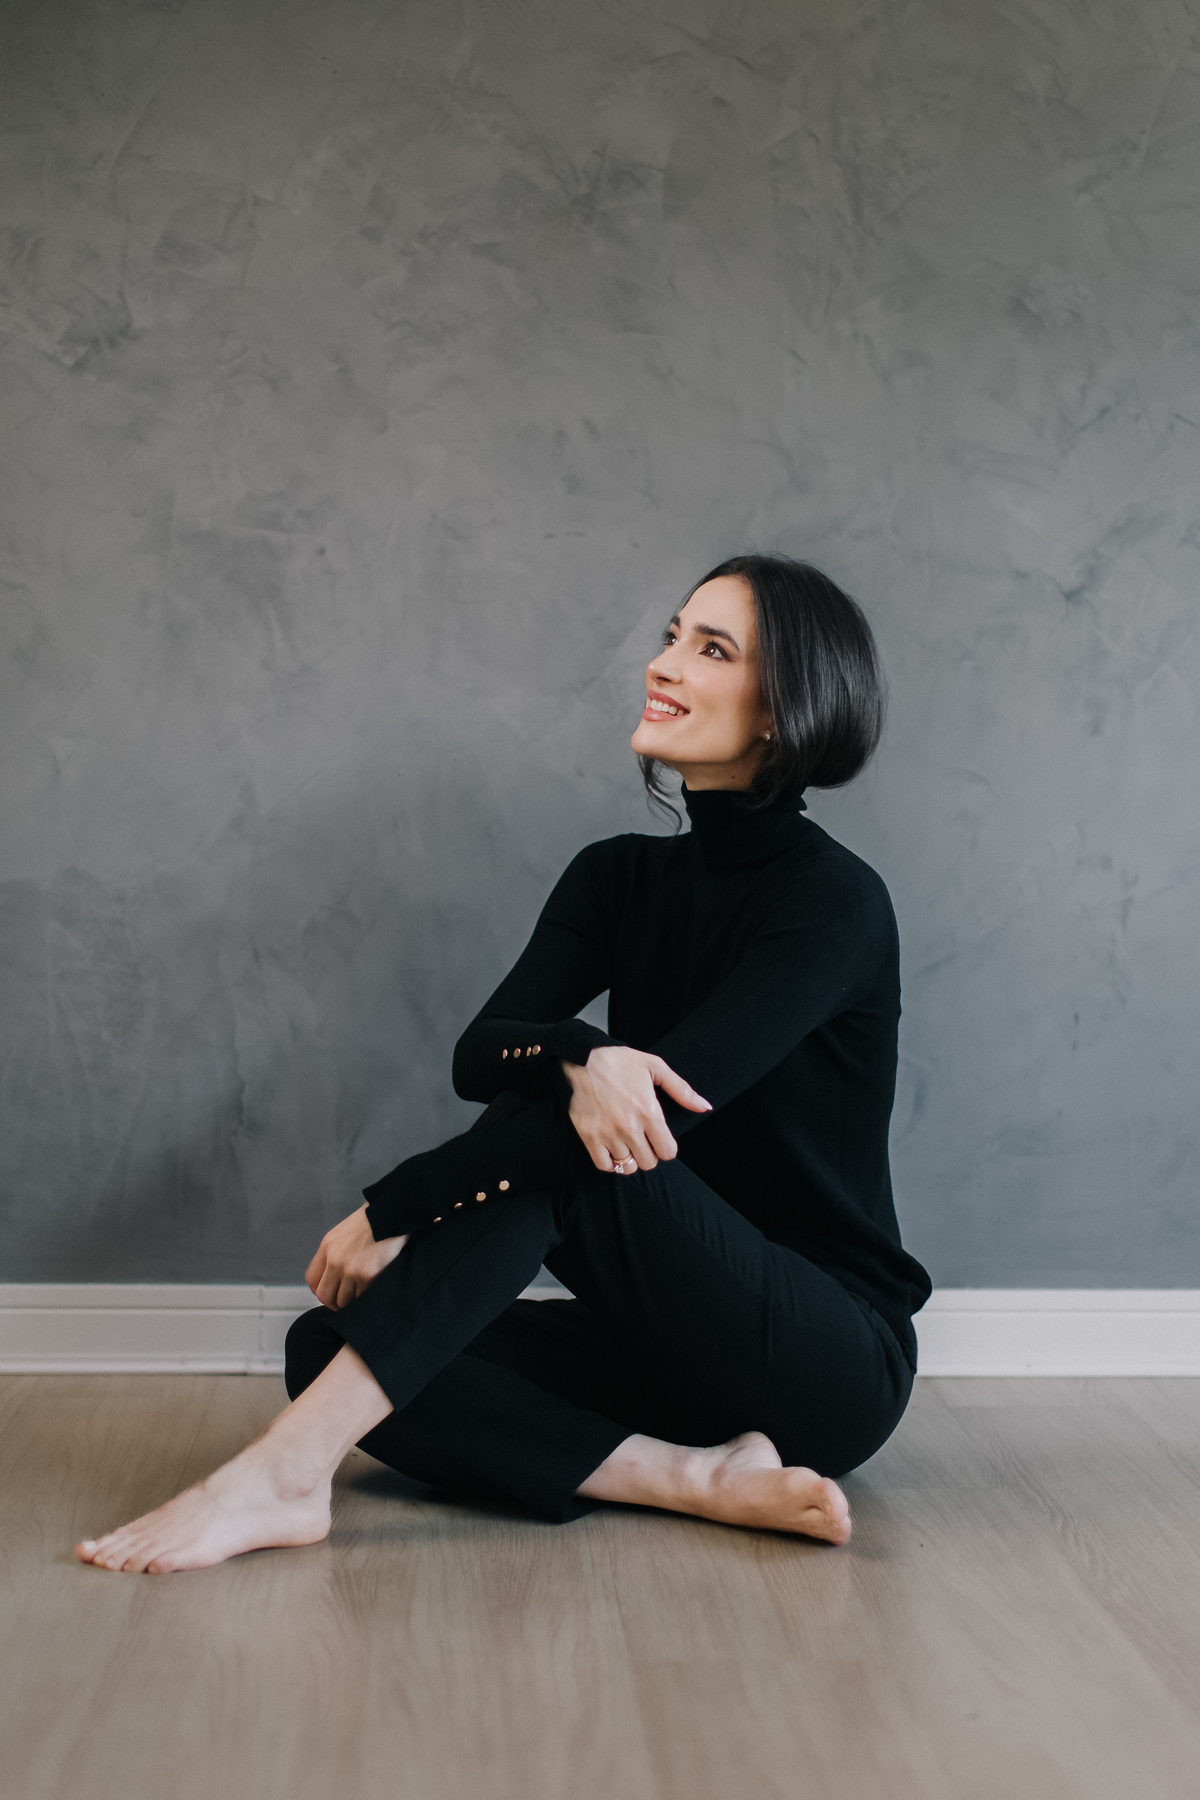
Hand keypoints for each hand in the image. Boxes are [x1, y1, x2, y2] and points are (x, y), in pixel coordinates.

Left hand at [305, 1203, 408, 1309]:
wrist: (392, 1214)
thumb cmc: (373, 1222)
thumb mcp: (344, 1232)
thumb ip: (335, 1252)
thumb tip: (333, 1275)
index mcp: (327, 1247)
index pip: (312, 1280)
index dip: (320, 1290)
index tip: (330, 1293)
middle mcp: (335, 1260)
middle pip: (324, 1295)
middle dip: (334, 1302)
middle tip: (345, 1302)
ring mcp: (350, 1269)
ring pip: (343, 1300)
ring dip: (352, 1301)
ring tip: (361, 1293)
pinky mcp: (368, 1275)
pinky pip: (361, 1297)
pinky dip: (366, 1297)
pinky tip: (372, 1288)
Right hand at [563, 1045, 711, 1173]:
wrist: (583, 1058)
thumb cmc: (620, 1061)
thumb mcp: (655, 1067)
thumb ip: (681, 1090)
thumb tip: (704, 1107)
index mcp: (648, 1112)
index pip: (667, 1152)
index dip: (666, 1147)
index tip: (660, 1139)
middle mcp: (629, 1127)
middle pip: (649, 1163)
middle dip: (650, 1153)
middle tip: (644, 1140)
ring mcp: (607, 1134)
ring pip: (627, 1166)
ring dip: (630, 1156)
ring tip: (627, 1142)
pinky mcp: (589, 1136)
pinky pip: (604, 1165)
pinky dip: (611, 1162)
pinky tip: (613, 1149)